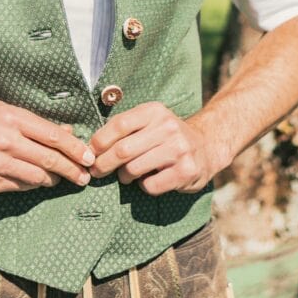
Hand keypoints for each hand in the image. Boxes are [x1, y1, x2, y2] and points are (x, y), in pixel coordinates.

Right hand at [0, 99, 94, 193]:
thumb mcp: (5, 110)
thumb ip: (36, 123)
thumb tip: (66, 133)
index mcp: (12, 119)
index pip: (53, 137)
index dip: (75, 149)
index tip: (89, 157)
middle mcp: (5, 142)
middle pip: (48, 160)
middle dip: (71, 170)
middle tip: (84, 177)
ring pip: (36, 178)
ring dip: (53, 180)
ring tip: (60, 178)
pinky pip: (18, 188)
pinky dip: (31, 185)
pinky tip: (35, 181)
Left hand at [88, 102, 212, 194]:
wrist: (206, 146)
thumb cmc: (167, 136)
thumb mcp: (150, 121)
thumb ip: (125, 129)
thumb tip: (91, 147)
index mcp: (154, 111)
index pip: (119, 124)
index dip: (100, 141)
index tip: (90, 153)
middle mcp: (168, 127)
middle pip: (123, 150)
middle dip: (104, 164)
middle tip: (96, 172)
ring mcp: (179, 149)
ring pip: (133, 169)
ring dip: (124, 177)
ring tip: (126, 176)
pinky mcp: (186, 171)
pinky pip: (150, 186)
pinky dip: (143, 186)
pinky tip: (149, 180)